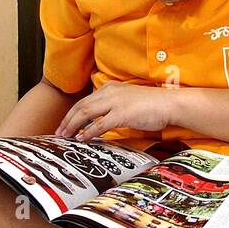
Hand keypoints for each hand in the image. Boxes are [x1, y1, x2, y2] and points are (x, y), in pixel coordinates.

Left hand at [55, 82, 176, 139]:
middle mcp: (110, 92)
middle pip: (81, 106)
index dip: (72, 114)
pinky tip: (82, 139)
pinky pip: (99, 124)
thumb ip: (113, 107)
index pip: (85, 101)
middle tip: (59, 133)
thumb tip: (100, 122)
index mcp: (111, 88)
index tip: (65, 124)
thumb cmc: (153, 105)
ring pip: (85, 113)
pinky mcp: (121, 114)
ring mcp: (115, 102)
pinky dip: (88, 132)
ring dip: (73, 126)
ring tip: (66, 136)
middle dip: (67, 120)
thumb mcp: (128, 101)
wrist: (169, 104)